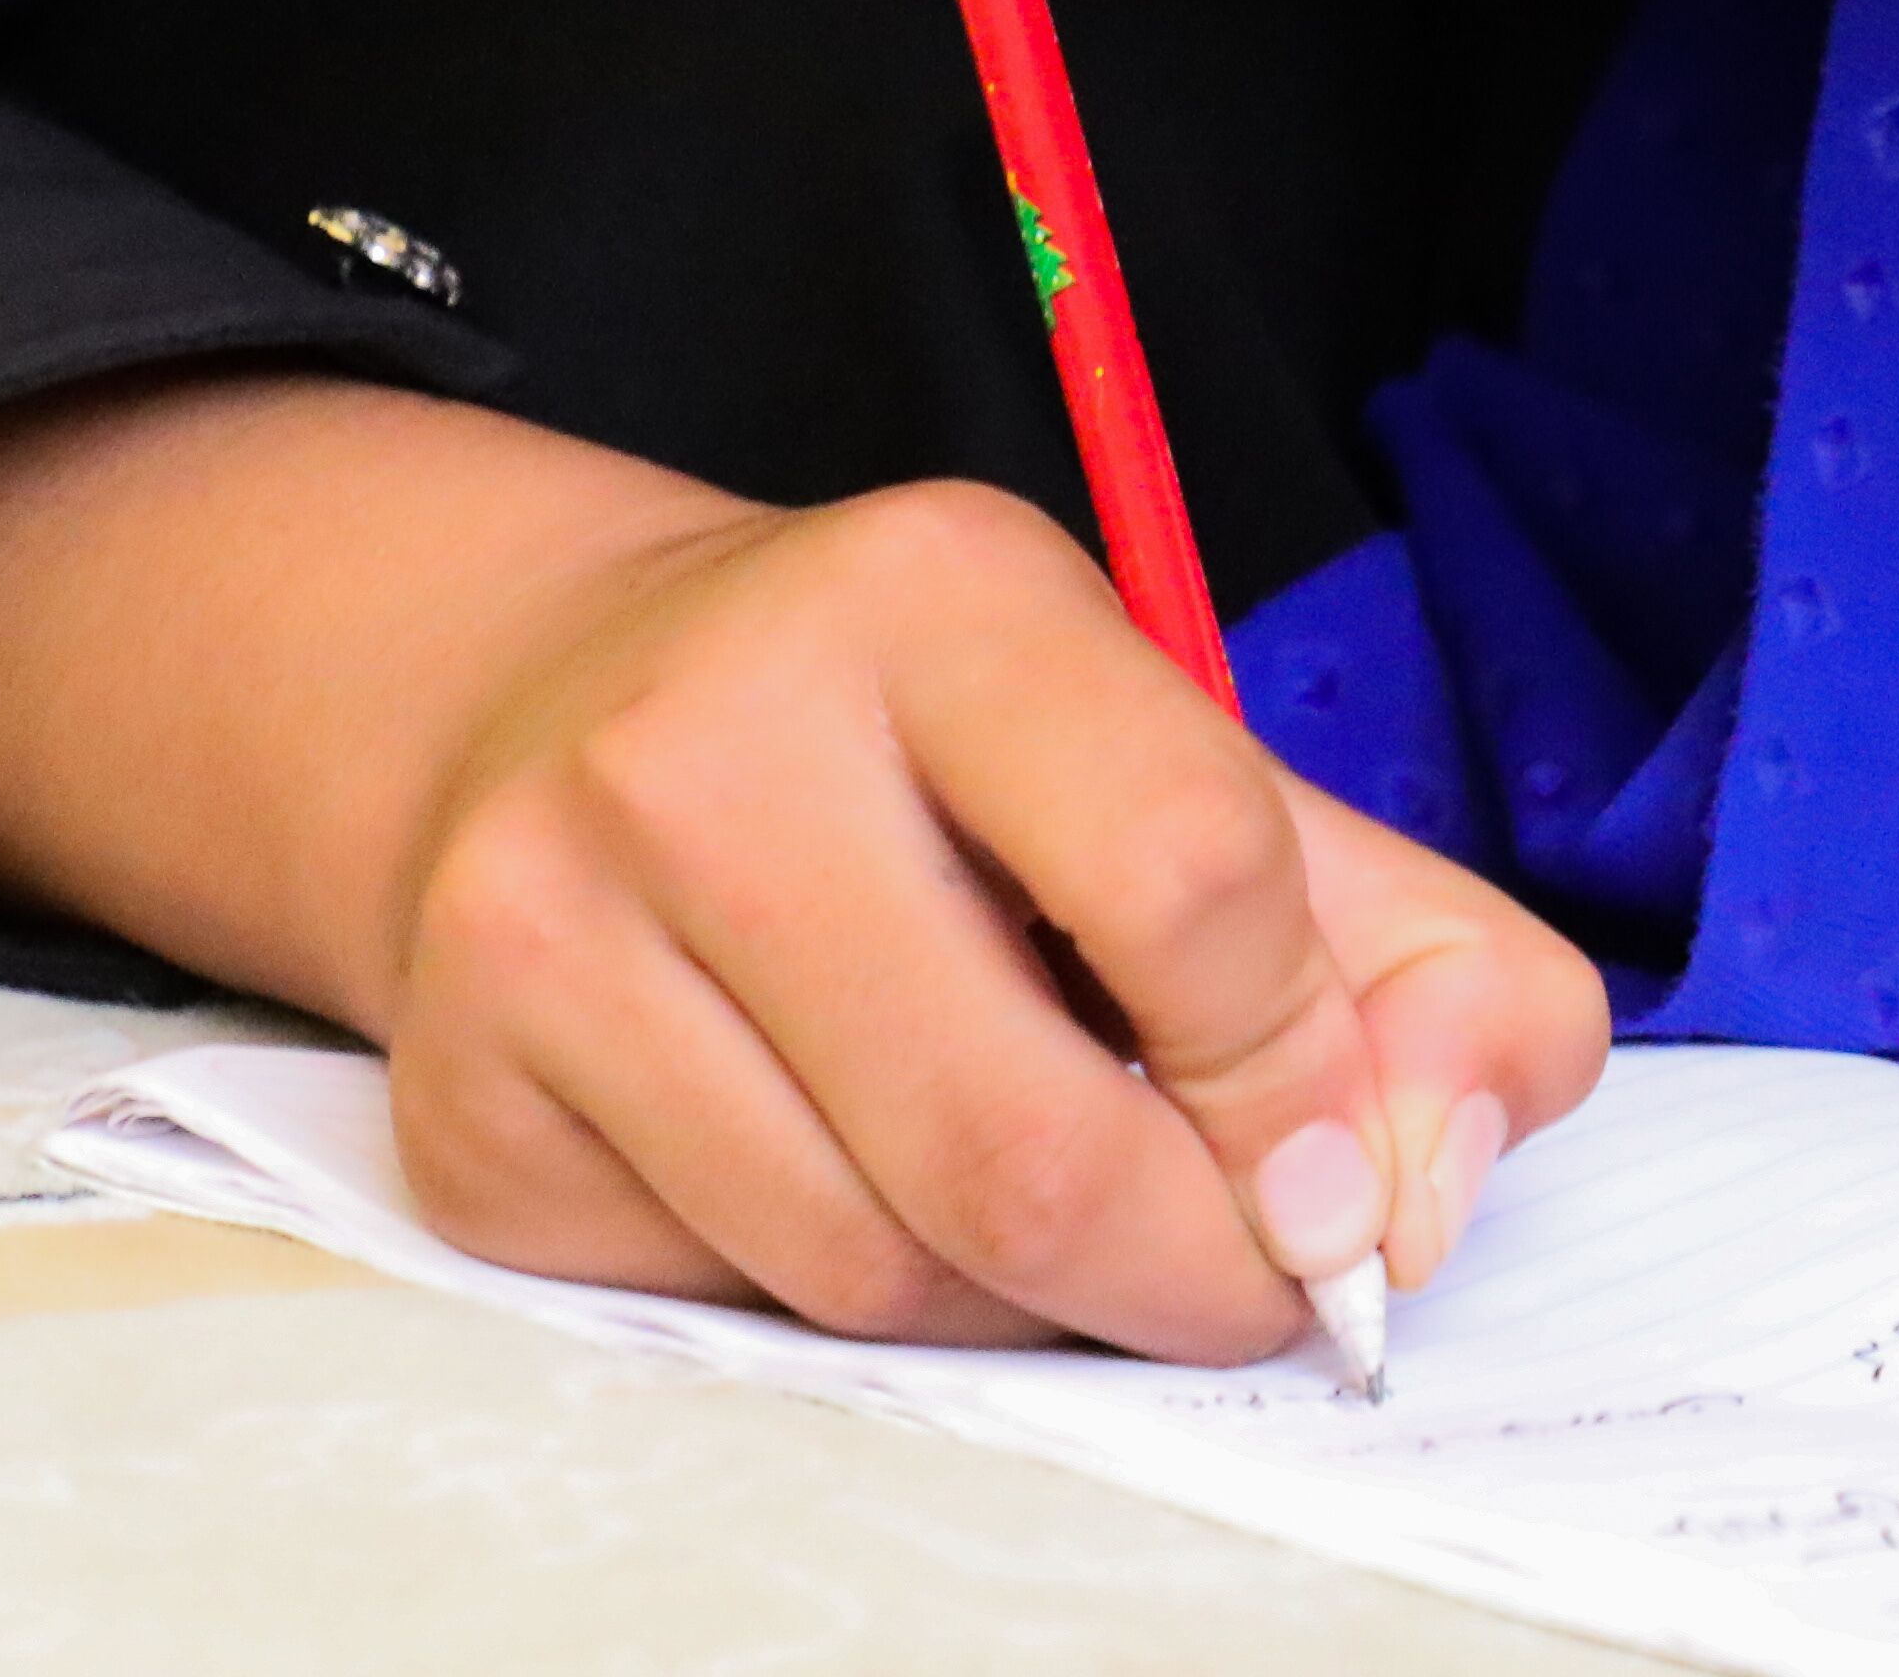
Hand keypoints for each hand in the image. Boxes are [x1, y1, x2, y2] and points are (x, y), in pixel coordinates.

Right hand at [381, 469, 1604, 1352]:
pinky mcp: (467, 1103)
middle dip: (1191, 1271)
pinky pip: (736, 1305)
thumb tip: (1431, 1189)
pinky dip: (854, 1295)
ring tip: (1047, 1194)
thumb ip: (1415, 958)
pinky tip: (854, 1162)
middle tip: (1249, 1281)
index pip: (1187, 881)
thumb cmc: (943, 764)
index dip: (1308, 1080)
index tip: (1338, 1170)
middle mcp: (707, 739)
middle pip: (1023, 1144)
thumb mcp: (1199, 767)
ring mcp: (547, 924)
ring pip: (877, 1269)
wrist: (563, 715)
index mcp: (937, 594)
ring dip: (1025, 1300)